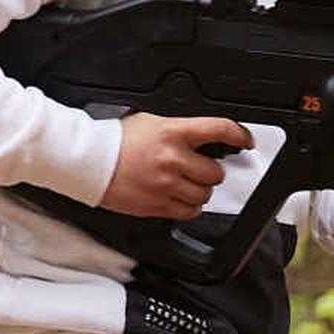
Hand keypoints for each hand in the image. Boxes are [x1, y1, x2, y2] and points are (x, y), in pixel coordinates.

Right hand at [100, 112, 253, 213]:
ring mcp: (166, 185)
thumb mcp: (150, 121)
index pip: (219, 130)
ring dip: (200, 190)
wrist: (88, 160)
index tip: (244, 140)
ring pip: (205, 195)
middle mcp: (173, 159)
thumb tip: (202, 136)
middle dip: (210, 171)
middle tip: (200, 168)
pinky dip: (189, 206)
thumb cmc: (115, 140)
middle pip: (216, 172)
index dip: (239, 135)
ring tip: (186, 183)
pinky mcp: (157, 205)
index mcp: (172, 133)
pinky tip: (179, 197)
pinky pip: (189, 212)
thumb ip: (179, 129)